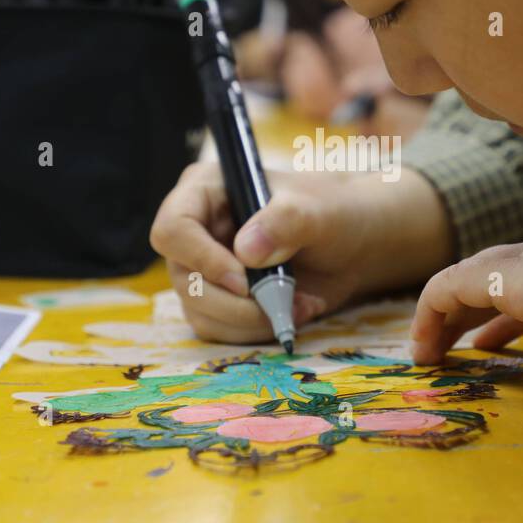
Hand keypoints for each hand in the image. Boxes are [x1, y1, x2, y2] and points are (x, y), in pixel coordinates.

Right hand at [150, 162, 452, 343]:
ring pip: (200, 312)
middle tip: (282, 300)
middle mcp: (194, 231)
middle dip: (235, 302)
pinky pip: (219, 330)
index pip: (173, 229)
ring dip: (250, 320)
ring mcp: (201, 269)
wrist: (350, 244)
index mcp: (204, 191)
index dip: (201, 259)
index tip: (244, 279)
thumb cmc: (331, 212)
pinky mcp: (216, 300)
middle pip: (184, 280)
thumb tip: (245, 251)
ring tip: (296, 303)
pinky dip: (256, 330)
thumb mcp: (317, 211)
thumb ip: (285, 222)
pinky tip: (290, 312)